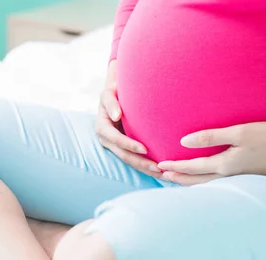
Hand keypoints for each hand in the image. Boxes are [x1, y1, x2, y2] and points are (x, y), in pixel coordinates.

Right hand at [96, 61, 161, 177]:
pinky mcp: (123, 148)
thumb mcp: (108, 93)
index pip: (115, 139)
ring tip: (163, 174)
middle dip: (141, 163)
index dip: (129, 145)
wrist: (114, 94)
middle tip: (158, 168)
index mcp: (102, 127)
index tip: (144, 149)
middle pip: (124, 155)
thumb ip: (110, 102)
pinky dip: (146, 166)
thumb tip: (116, 116)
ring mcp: (114, 146)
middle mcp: (107, 139)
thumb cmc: (113, 91)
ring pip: (130, 161)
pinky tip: (161, 171)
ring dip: (145, 169)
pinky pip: (134, 159)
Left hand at [158, 120, 265, 185]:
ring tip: (178, 179)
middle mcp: (229, 175)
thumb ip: (211, 137)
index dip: (175, 166)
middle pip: (197, 181)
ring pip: (207, 184)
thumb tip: (184, 141)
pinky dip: (205, 181)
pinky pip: (219, 183)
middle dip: (178, 178)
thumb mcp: (238, 132)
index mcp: (224, 165)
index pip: (193, 168)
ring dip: (190, 182)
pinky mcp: (248, 176)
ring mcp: (239, 178)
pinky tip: (206, 177)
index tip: (160, 165)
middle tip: (162, 176)